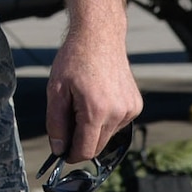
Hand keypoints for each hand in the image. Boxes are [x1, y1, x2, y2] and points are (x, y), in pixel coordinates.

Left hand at [43, 24, 142, 162]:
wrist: (99, 37)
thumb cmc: (74, 60)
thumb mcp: (55, 90)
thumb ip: (56, 123)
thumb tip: (58, 149)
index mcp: (96, 110)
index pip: (85, 150)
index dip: (71, 154)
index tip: (62, 152)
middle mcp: (118, 113)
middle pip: (98, 147)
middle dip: (81, 141)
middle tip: (68, 120)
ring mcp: (130, 110)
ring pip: (108, 136)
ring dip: (94, 129)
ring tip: (83, 102)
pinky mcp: (136, 106)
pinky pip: (118, 124)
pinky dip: (106, 119)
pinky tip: (98, 98)